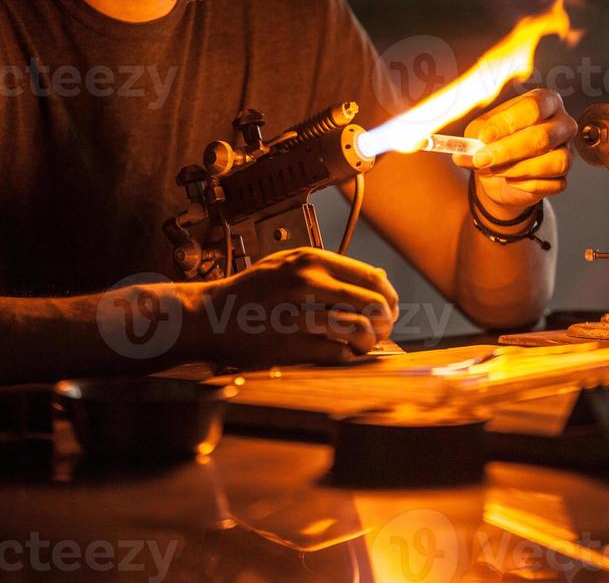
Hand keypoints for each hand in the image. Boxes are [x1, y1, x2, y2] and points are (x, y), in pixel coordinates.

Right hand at [198, 247, 398, 368]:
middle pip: (372, 304)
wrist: (209, 315)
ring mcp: (298, 314)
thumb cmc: (252, 292)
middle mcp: (307, 282)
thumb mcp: (290, 264)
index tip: (389, 309)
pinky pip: (336, 354)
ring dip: (367, 341)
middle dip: (384, 321)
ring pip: (358, 329)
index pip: (371, 278)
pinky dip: (346, 356)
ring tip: (361, 344)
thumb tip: (379, 277)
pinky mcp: (289, 345)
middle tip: (380, 330)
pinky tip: (340, 353)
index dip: (388, 297)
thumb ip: (332, 269)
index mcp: (311, 261)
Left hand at [453, 88, 576, 217]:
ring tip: (494, 170)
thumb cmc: (493, 143)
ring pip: (553, 162)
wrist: (498, 174)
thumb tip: (462, 151)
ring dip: (516, 169)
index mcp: (543, 101)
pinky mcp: (563, 177)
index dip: (508, 123)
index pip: (532, 107)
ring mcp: (567, 151)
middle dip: (507, 151)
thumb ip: (471, 140)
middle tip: (482, 159)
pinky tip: (511, 180)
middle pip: (542, 136)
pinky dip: (527, 185)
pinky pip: (553, 184)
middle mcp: (561, 123)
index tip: (485, 137)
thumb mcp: (478, 135)